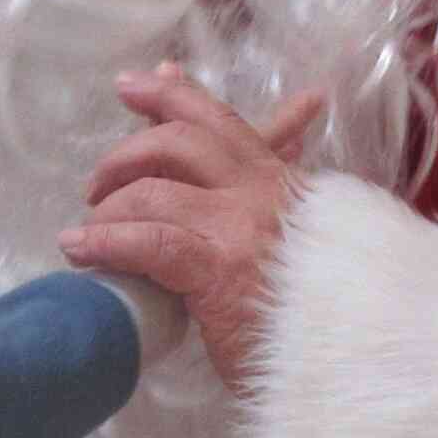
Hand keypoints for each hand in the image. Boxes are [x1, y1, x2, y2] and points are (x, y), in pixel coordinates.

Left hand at [61, 69, 328, 385]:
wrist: (356, 352)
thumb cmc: (321, 311)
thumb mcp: (304, 242)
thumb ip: (270, 207)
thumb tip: (244, 181)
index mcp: (283, 182)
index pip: (220, 120)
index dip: (171, 95)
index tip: (133, 85)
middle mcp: (262, 191)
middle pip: (179, 140)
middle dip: (126, 153)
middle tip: (95, 183)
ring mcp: (241, 226)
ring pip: (153, 191)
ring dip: (108, 208)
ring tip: (84, 232)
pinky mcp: (218, 268)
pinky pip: (147, 240)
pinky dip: (105, 242)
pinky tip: (82, 250)